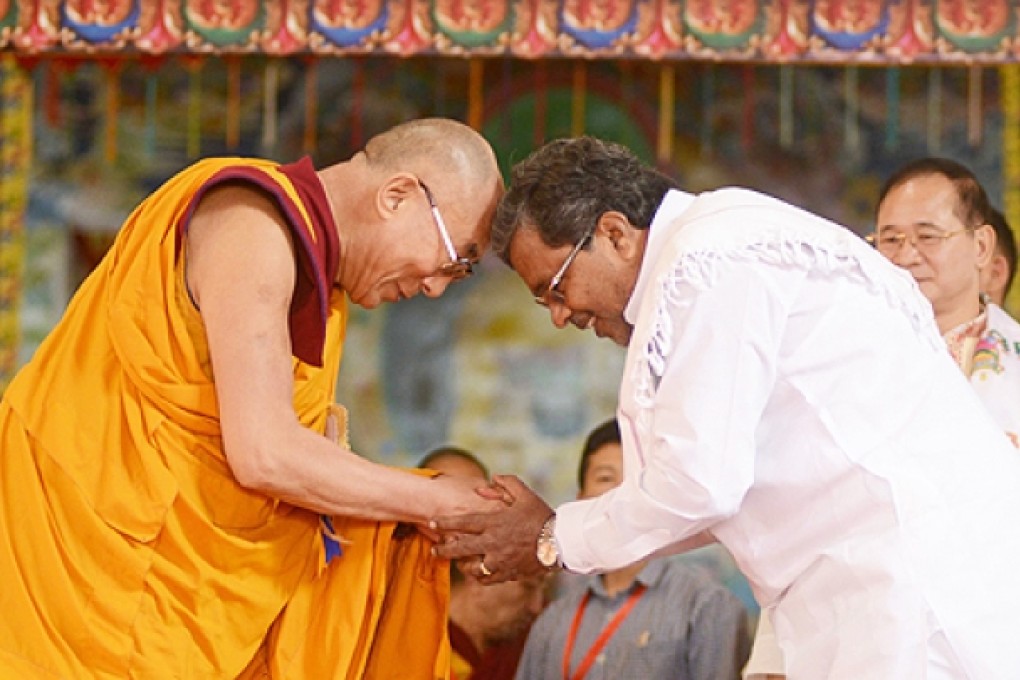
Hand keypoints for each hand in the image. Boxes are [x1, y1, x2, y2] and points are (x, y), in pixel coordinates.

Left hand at [430, 475, 553, 582]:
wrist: (560, 542)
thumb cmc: (541, 516)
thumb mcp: (525, 495)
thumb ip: (507, 484)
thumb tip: (492, 478)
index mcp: (494, 523)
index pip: (462, 522)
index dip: (444, 523)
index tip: (430, 522)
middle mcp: (493, 543)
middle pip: (460, 549)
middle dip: (444, 550)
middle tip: (435, 551)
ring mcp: (499, 561)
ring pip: (471, 568)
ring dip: (462, 565)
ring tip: (457, 563)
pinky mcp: (507, 574)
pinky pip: (487, 579)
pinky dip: (479, 576)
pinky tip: (477, 573)